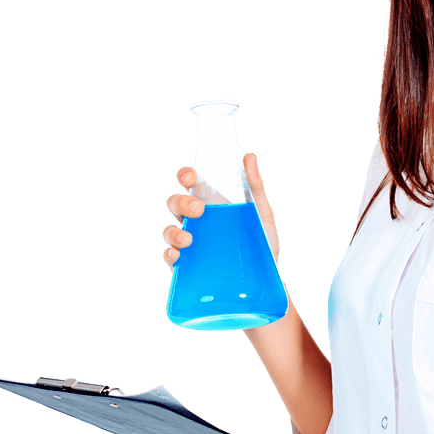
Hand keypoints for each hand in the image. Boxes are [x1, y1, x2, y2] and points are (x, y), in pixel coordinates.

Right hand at [163, 153, 280, 268]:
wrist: (264, 277)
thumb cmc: (260, 241)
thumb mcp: (261, 212)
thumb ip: (255, 186)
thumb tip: (249, 156)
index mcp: (211, 202)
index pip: (190, 182)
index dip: (185, 175)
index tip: (191, 176)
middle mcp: (196, 220)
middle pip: (175, 203)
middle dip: (182, 203)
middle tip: (199, 210)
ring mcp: (190, 241)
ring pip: (169, 230)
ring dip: (174, 232)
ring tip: (188, 239)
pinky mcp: (188, 264)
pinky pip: (170, 257)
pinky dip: (170, 254)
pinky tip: (177, 255)